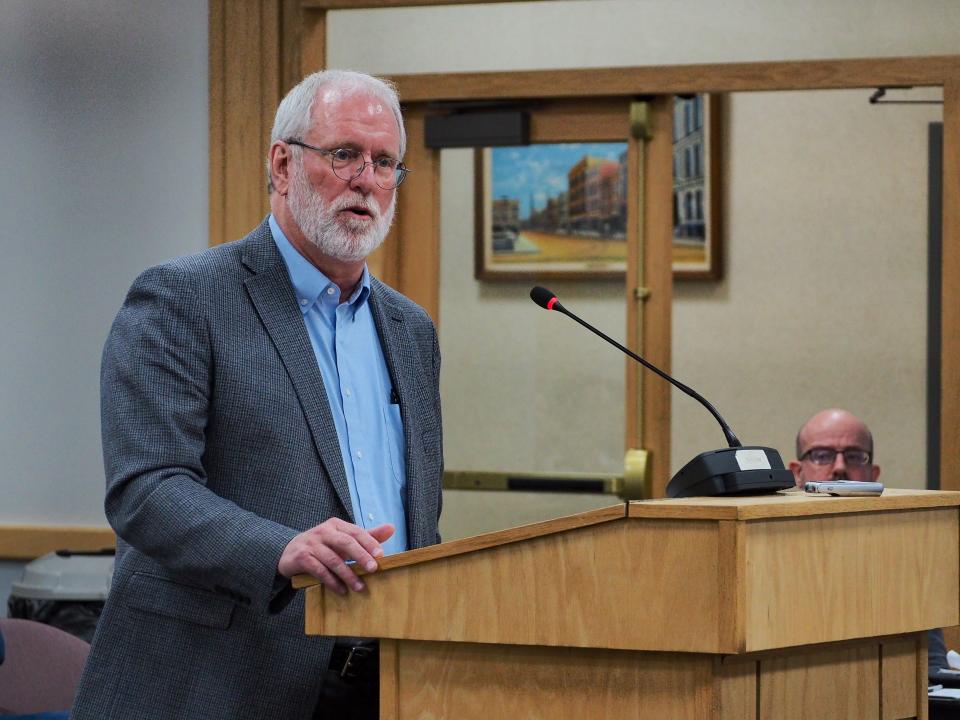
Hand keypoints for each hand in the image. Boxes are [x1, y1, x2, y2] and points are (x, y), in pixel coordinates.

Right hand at [278, 518, 393, 595]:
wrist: (289, 551)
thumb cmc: (323, 545)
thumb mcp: (342, 538)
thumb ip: (366, 535)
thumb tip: (391, 528)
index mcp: (336, 525)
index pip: (355, 531)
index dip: (369, 542)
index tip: (381, 555)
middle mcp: (323, 532)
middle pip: (345, 542)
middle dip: (360, 556)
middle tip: (374, 569)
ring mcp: (311, 544)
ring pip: (333, 560)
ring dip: (348, 575)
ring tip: (360, 587)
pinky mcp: (302, 558)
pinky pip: (319, 571)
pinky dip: (332, 582)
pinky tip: (342, 590)